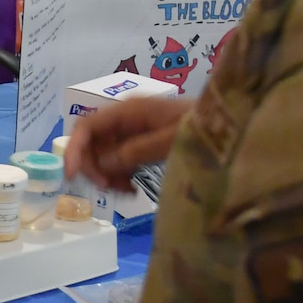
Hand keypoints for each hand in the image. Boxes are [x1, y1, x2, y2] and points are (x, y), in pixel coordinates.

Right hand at [64, 97, 191, 189]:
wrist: (231, 127)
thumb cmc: (202, 128)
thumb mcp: (170, 141)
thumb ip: (135, 151)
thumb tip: (102, 164)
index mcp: (129, 111)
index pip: (87, 126)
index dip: (74, 149)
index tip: (71, 177)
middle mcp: (126, 118)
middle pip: (92, 142)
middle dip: (94, 167)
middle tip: (109, 189)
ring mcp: (133, 131)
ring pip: (104, 154)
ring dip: (107, 175)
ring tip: (125, 191)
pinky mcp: (142, 143)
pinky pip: (119, 160)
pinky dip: (119, 176)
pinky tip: (131, 188)